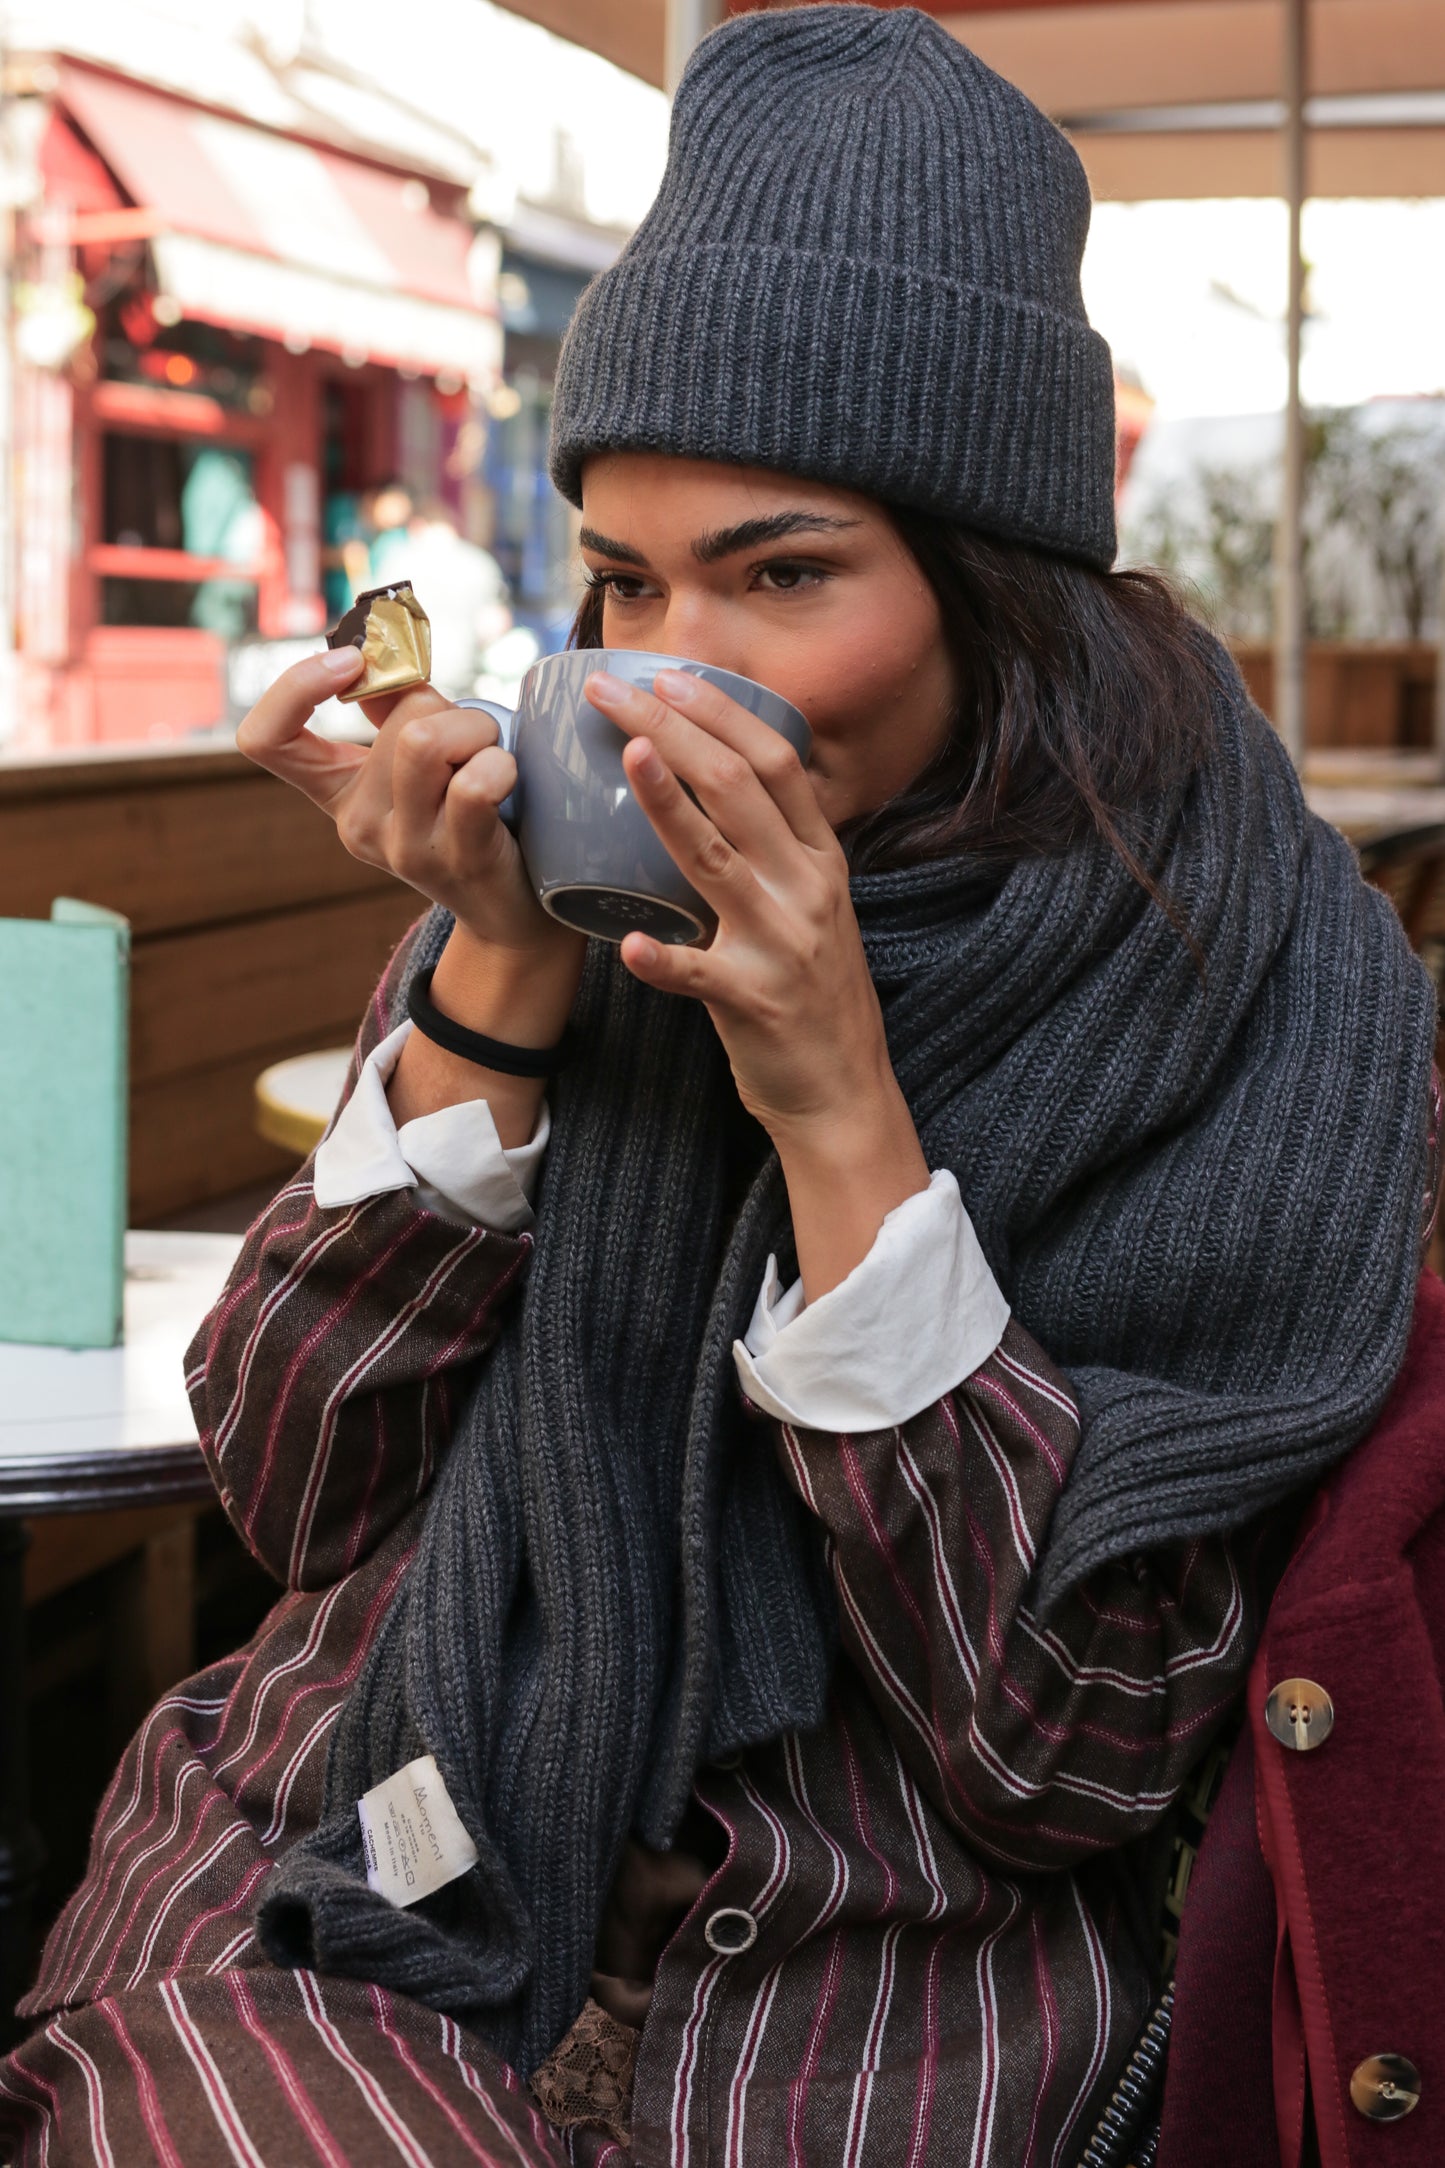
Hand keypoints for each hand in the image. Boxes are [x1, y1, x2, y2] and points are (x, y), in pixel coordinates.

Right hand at [235, 646, 579, 975]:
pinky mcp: (456, 860)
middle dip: (452, 707)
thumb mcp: (422, 767)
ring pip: (428, 739)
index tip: (352, 662)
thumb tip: (382, 648)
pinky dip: (501, 765)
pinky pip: (474, 784)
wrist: (514, 912)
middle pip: (399, 713)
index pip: (265, 739)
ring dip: (478, 730)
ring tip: (491, 759)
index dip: (296, 686)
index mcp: (338, 793)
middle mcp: (358, 824)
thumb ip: (395, 711)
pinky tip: (508, 781)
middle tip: (476, 740)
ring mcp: (404, 847)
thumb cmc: (475, 820)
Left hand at [587, 667, 928, 1295]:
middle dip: (674, 730)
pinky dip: (661, 960)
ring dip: (667, 803)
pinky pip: (700, 975)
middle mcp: (807, 889)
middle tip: (612, 693)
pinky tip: (626, 944)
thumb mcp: (810, 907)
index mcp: (820, 860)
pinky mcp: (755, 1003)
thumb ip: (773, 851)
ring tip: (625, 754)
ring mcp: (783, 944)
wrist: (844, 1093)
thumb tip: (709, 786)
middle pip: (739, 788)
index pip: (776, 761)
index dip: (722, 712)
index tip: (669, 674)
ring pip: (718, 858)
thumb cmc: (810, 996)